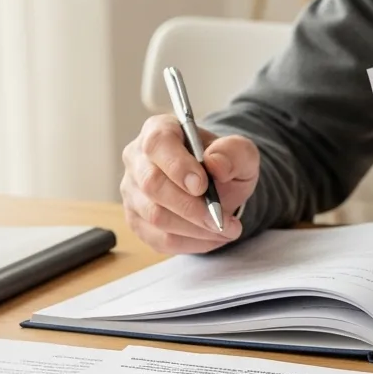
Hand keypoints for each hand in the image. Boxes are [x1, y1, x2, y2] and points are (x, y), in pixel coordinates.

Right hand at [120, 115, 258, 253]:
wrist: (216, 187)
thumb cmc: (222, 163)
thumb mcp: (240, 152)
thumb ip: (233, 153)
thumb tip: (216, 164)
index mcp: (159, 131)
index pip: (157, 144)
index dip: (178, 166)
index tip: (203, 185)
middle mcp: (138, 159)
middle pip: (152, 185)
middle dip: (190, 207)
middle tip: (221, 220)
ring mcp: (132, 191)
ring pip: (155, 216)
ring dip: (194, 229)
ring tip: (224, 229)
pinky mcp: (137, 220)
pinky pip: (159, 238)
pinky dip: (190, 243)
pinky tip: (211, 237)